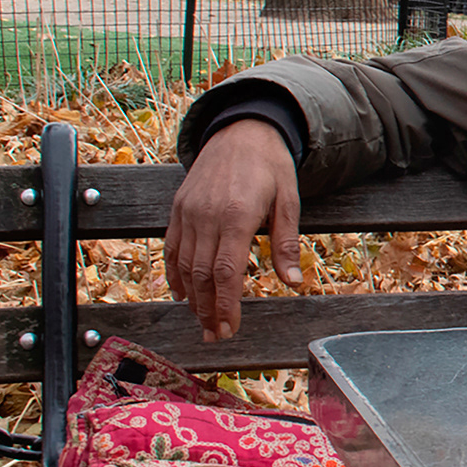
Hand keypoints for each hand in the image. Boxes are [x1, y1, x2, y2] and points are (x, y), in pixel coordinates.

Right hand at [163, 120, 301, 340]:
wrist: (241, 131)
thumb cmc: (271, 166)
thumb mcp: (289, 200)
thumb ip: (286, 242)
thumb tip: (294, 282)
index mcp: (237, 215)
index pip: (227, 271)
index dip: (226, 305)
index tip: (229, 329)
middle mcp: (207, 215)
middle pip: (202, 275)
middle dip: (207, 310)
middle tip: (215, 336)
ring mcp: (188, 211)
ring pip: (184, 265)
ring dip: (192, 298)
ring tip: (202, 322)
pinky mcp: (177, 208)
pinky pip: (171, 247)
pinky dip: (175, 274)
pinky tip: (183, 294)